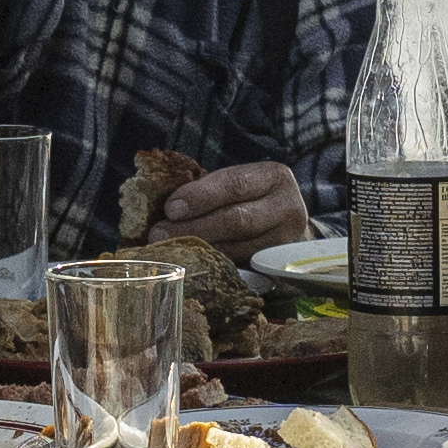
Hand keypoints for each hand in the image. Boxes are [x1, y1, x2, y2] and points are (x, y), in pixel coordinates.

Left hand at [147, 159, 313, 259]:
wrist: (287, 227)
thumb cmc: (252, 200)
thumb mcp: (239, 185)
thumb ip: (209, 189)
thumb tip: (164, 206)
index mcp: (274, 178)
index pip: (235, 185)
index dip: (200, 197)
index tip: (170, 208)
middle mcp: (288, 208)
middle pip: (236, 220)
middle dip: (193, 228)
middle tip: (159, 234)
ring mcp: (286, 242)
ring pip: (237, 249)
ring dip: (198, 251)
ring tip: (169, 251)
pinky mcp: (278, 268)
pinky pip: (240, 269)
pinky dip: (212, 267)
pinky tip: (191, 265)